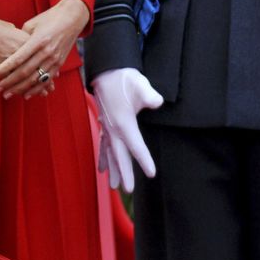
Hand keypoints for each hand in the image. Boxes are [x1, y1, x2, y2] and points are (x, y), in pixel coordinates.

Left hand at [0, 0, 89, 98]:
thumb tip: (10, 49)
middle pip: (25, 72)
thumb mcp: (32, 24)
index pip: (18, 58)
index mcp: (38, 40)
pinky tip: (25, 95)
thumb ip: (21, 38)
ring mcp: (54, 59)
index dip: (5, 68)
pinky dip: (36, 89)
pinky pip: (46, 80)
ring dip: (20, 89)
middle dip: (9, 82)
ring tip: (7, 95)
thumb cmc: (48, 18)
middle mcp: (47, 52)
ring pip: (35, 79)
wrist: (72, 17)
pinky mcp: (59, 64)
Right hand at [91, 68, 163, 191]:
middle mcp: (113, 128)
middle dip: (124, 173)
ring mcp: (107, 127)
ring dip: (112, 170)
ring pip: (110, 153)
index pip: (136, 146)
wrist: (108, 70)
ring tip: (114, 186)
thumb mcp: (140, 84)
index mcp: (123, 122)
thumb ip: (148, 95)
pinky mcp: (106, 124)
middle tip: (129, 190)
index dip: (144, 160)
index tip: (151, 174)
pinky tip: (102, 168)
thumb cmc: (124, 78)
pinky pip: (104, 145)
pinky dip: (103, 158)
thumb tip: (157, 102)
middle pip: (120, 155)